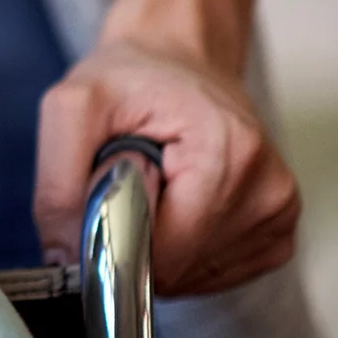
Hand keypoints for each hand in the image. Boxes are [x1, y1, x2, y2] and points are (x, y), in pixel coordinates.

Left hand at [33, 39, 300, 296]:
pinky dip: (184, 254)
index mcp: (228, 150)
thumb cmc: (132, 79)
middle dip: (137, 240)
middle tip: (128, 185)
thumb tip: (66, 259)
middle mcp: (268, 187)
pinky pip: (216, 275)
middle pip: (179, 268)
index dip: (119, 242)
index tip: (100, 210)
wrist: (178, 60)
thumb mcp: (72, 107)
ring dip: (159, 246)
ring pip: (194, 277)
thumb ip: (58, 184)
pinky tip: (177, 207)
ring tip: (156, 188)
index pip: (166, 250)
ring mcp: (280, 213)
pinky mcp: (277, 232)